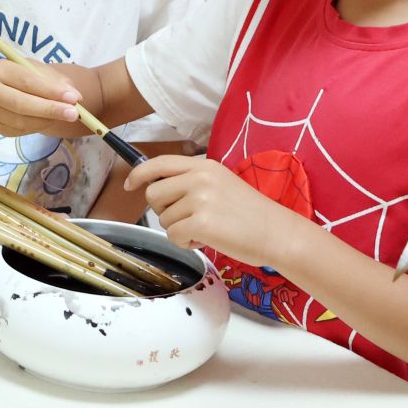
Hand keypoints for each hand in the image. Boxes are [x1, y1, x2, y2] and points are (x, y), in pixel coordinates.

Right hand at [0, 59, 90, 137]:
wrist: (19, 88)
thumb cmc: (32, 77)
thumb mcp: (45, 72)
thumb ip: (59, 83)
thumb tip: (74, 98)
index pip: (26, 81)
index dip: (50, 91)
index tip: (73, 98)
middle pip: (20, 103)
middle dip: (49, 109)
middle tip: (73, 113)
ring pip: (21, 121)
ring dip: (47, 120)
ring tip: (64, 115)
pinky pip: (20, 131)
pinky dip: (39, 127)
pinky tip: (49, 119)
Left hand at [125, 155, 312, 268]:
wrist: (279, 233)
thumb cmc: (251, 214)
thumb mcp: (221, 183)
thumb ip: (191, 181)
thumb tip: (155, 188)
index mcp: (204, 166)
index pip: (159, 163)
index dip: (139, 175)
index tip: (129, 185)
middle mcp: (199, 178)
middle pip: (153, 194)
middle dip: (164, 211)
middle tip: (188, 219)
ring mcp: (200, 200)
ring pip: (163, 219)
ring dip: (179, 229)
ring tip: (207, 229)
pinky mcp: (202, 223)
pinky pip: (173, 236)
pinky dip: (186, 243)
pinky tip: (208, 239)